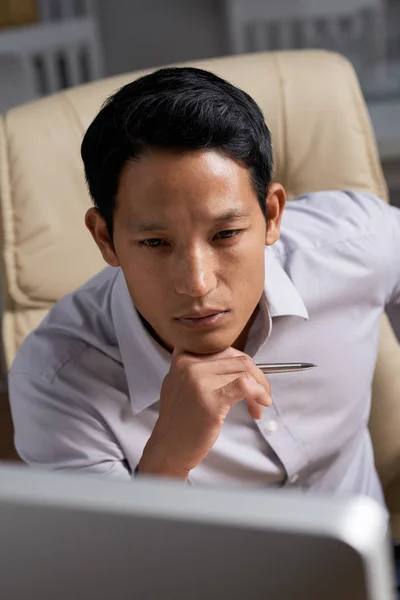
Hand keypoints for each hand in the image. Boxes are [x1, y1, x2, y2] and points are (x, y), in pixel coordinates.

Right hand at [138, 347, 271, 478]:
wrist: (168, 448)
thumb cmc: (181, 421)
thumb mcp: (183, 384)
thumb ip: (204, 370)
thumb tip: (240, 366)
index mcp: (183, 358)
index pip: (225, 350)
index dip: (243, 365)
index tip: (250, 378)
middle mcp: (189, 365)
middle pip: (238, 359)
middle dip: (257, 376)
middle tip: (261, 395)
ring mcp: (199, 381)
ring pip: (244, 372)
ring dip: (260, 389)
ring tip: (258, 406)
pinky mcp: (210, 399)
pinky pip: (245, 386)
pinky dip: (258, 393)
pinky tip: (259, 406)